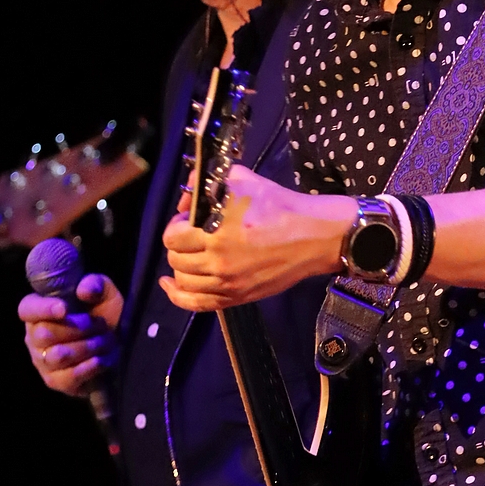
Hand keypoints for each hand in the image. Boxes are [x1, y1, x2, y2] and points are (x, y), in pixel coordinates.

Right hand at [19, 273, 121, 395]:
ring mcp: (42, 361)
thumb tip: (83, 291)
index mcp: (39, 311)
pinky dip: (91, 366)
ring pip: (58, 356)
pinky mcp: (56, 382)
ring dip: (89, 347)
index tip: (64, 309)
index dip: (43, 309)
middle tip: (102, 325)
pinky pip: (68, 377)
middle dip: (80, 329)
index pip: (27, 309)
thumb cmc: (104, 315)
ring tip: (107, 341)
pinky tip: (105, 359)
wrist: (119, 347)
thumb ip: (95, 284)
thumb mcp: (105, 293)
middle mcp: (34, 337)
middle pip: (44, 334)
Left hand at [160, 166, 353, 310]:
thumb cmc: (280, 206)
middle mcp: (219, 261)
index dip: (176, 225)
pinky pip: (198, 304)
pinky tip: (170, 285)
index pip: (173, 237)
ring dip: (181, 267)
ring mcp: (228, 283)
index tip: (187, 220)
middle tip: (191, 235)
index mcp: (217, 232)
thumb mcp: (242, 180)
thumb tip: (185, 200)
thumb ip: (205, 182)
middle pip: (176, 259)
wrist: (314, 236)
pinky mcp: (239, 297)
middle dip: (178, 244)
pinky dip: (178, 297)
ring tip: (190, 255)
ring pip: (184, 281)